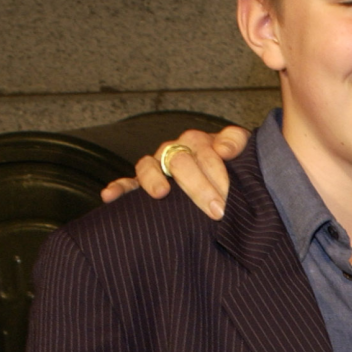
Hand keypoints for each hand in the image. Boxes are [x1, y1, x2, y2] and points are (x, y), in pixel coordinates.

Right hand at [100, 125, 249, 218]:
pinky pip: (127, 183)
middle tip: (216, 210)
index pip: (205, 152)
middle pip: (180, 162)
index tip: (228, 196)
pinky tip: (110, 196)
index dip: (218, 174)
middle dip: (199, 186)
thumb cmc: (232, 165)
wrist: (226, 176)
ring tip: (161, 193)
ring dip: (153, 179)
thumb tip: (224, 149)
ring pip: (148, 166)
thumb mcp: (242, 150)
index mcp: (198, 141)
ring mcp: (158, 166)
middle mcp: (175, 150)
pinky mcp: (143, 183)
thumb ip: (237, 142)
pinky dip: (118, 188)